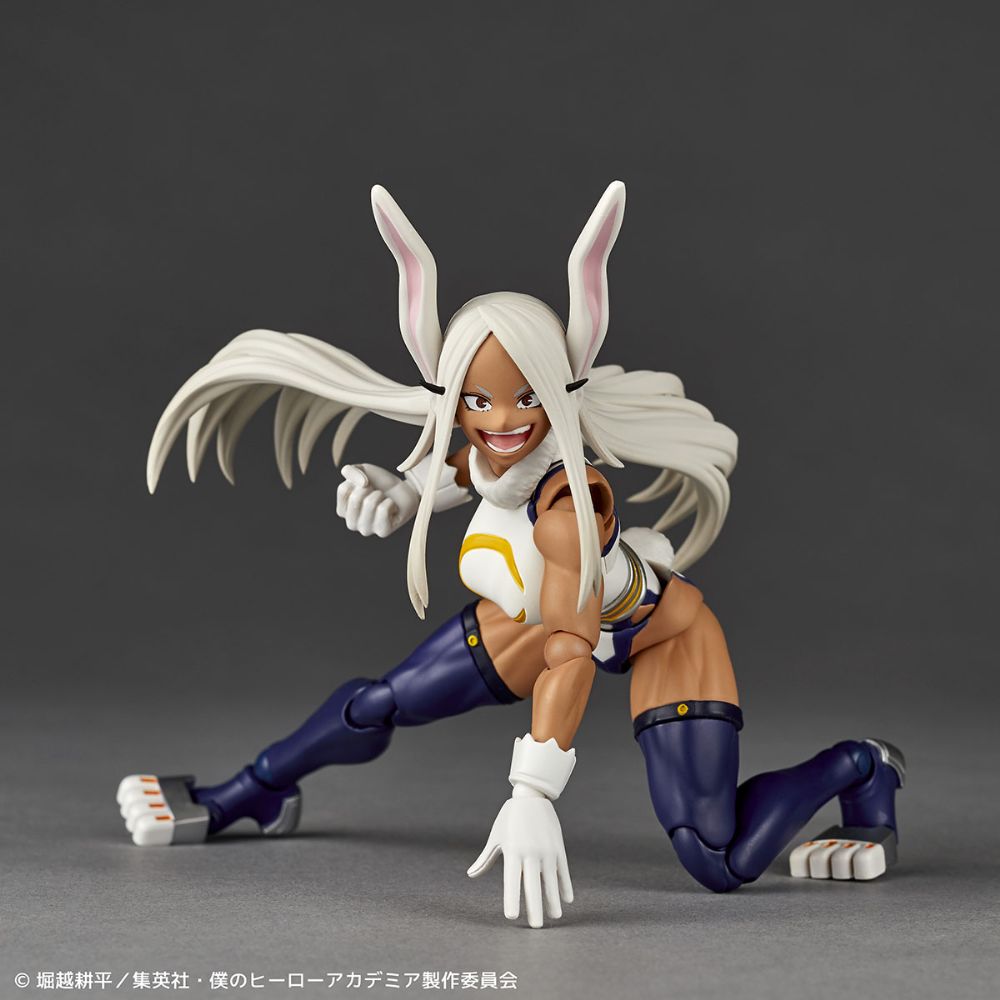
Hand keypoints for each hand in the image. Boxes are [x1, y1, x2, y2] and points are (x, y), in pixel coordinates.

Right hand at [336, 463, 418, 537]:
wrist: (403, 490)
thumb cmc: (380, 483)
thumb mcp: (362, 470)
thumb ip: (350, 470)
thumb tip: (362, 483)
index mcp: (343, 510)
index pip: (343, 490)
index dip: (358, 480)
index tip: (366, 484)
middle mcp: (351, 523)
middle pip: (355, 498)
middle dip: (370, 488)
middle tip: (377, 492)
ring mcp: (366, 530)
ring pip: (370, 503)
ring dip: (380, 495)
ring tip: (384, 500)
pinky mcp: (382, 532)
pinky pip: (383, 510)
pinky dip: (390, 502)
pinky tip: (392, 508)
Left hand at [467, 786, 573, 927]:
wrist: (532, 795)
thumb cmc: (509, 817)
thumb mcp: (496, 836)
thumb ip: (486, 858)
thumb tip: (471, 875)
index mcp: (512, 850)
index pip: (512, 880)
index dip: (512, 898)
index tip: (512, 916)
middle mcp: (530, 852)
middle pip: (533, 885)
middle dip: (535, 907)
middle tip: (536, 927)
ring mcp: (547, 849)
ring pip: (551, 880)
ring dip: (553, 900)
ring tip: (554, 917)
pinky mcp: (558, 846)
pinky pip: (563, 870)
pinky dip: (565, 885)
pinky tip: (567, 899)